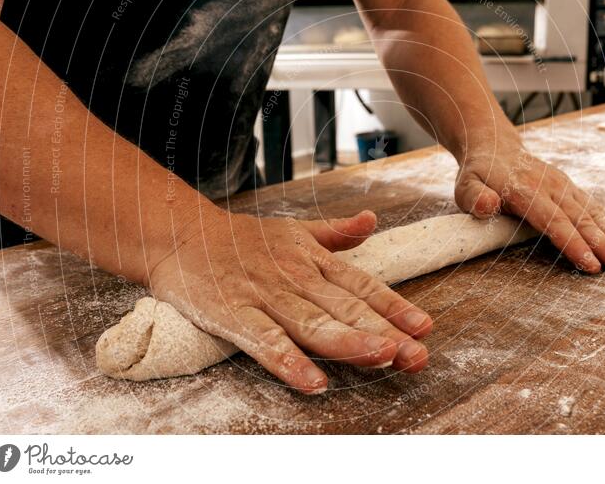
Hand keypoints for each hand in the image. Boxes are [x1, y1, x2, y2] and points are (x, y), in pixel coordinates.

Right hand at [148, 207, 432, 393]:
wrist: (180, 233)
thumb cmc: (241, 238)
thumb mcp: (294, 229)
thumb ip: (335, 232)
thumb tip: (372, 221)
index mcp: (312, 260)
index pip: (361, 286)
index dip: (394, 307)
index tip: (424, 327)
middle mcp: (295, 277)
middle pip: (345, 309)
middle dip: (384, 332)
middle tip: (416, 355)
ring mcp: (264, 296)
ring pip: (312, 323)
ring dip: (348, 342)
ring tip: (381, 357)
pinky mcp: (232, 313)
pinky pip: (264, 341)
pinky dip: (288, 361)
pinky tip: (313, 382)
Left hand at [454, 137, 604, 273]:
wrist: (494, 146)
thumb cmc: (478, 174)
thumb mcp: (465, 185)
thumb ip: (475, 197)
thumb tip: (487, 205)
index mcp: (526, 191)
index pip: (553, 221)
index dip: (573, 243)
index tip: (592, 265)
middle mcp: (550, 187)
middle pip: (581, 221)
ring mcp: (563, 186)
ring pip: (593, 214)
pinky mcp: (570, 188)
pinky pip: (595, 207)